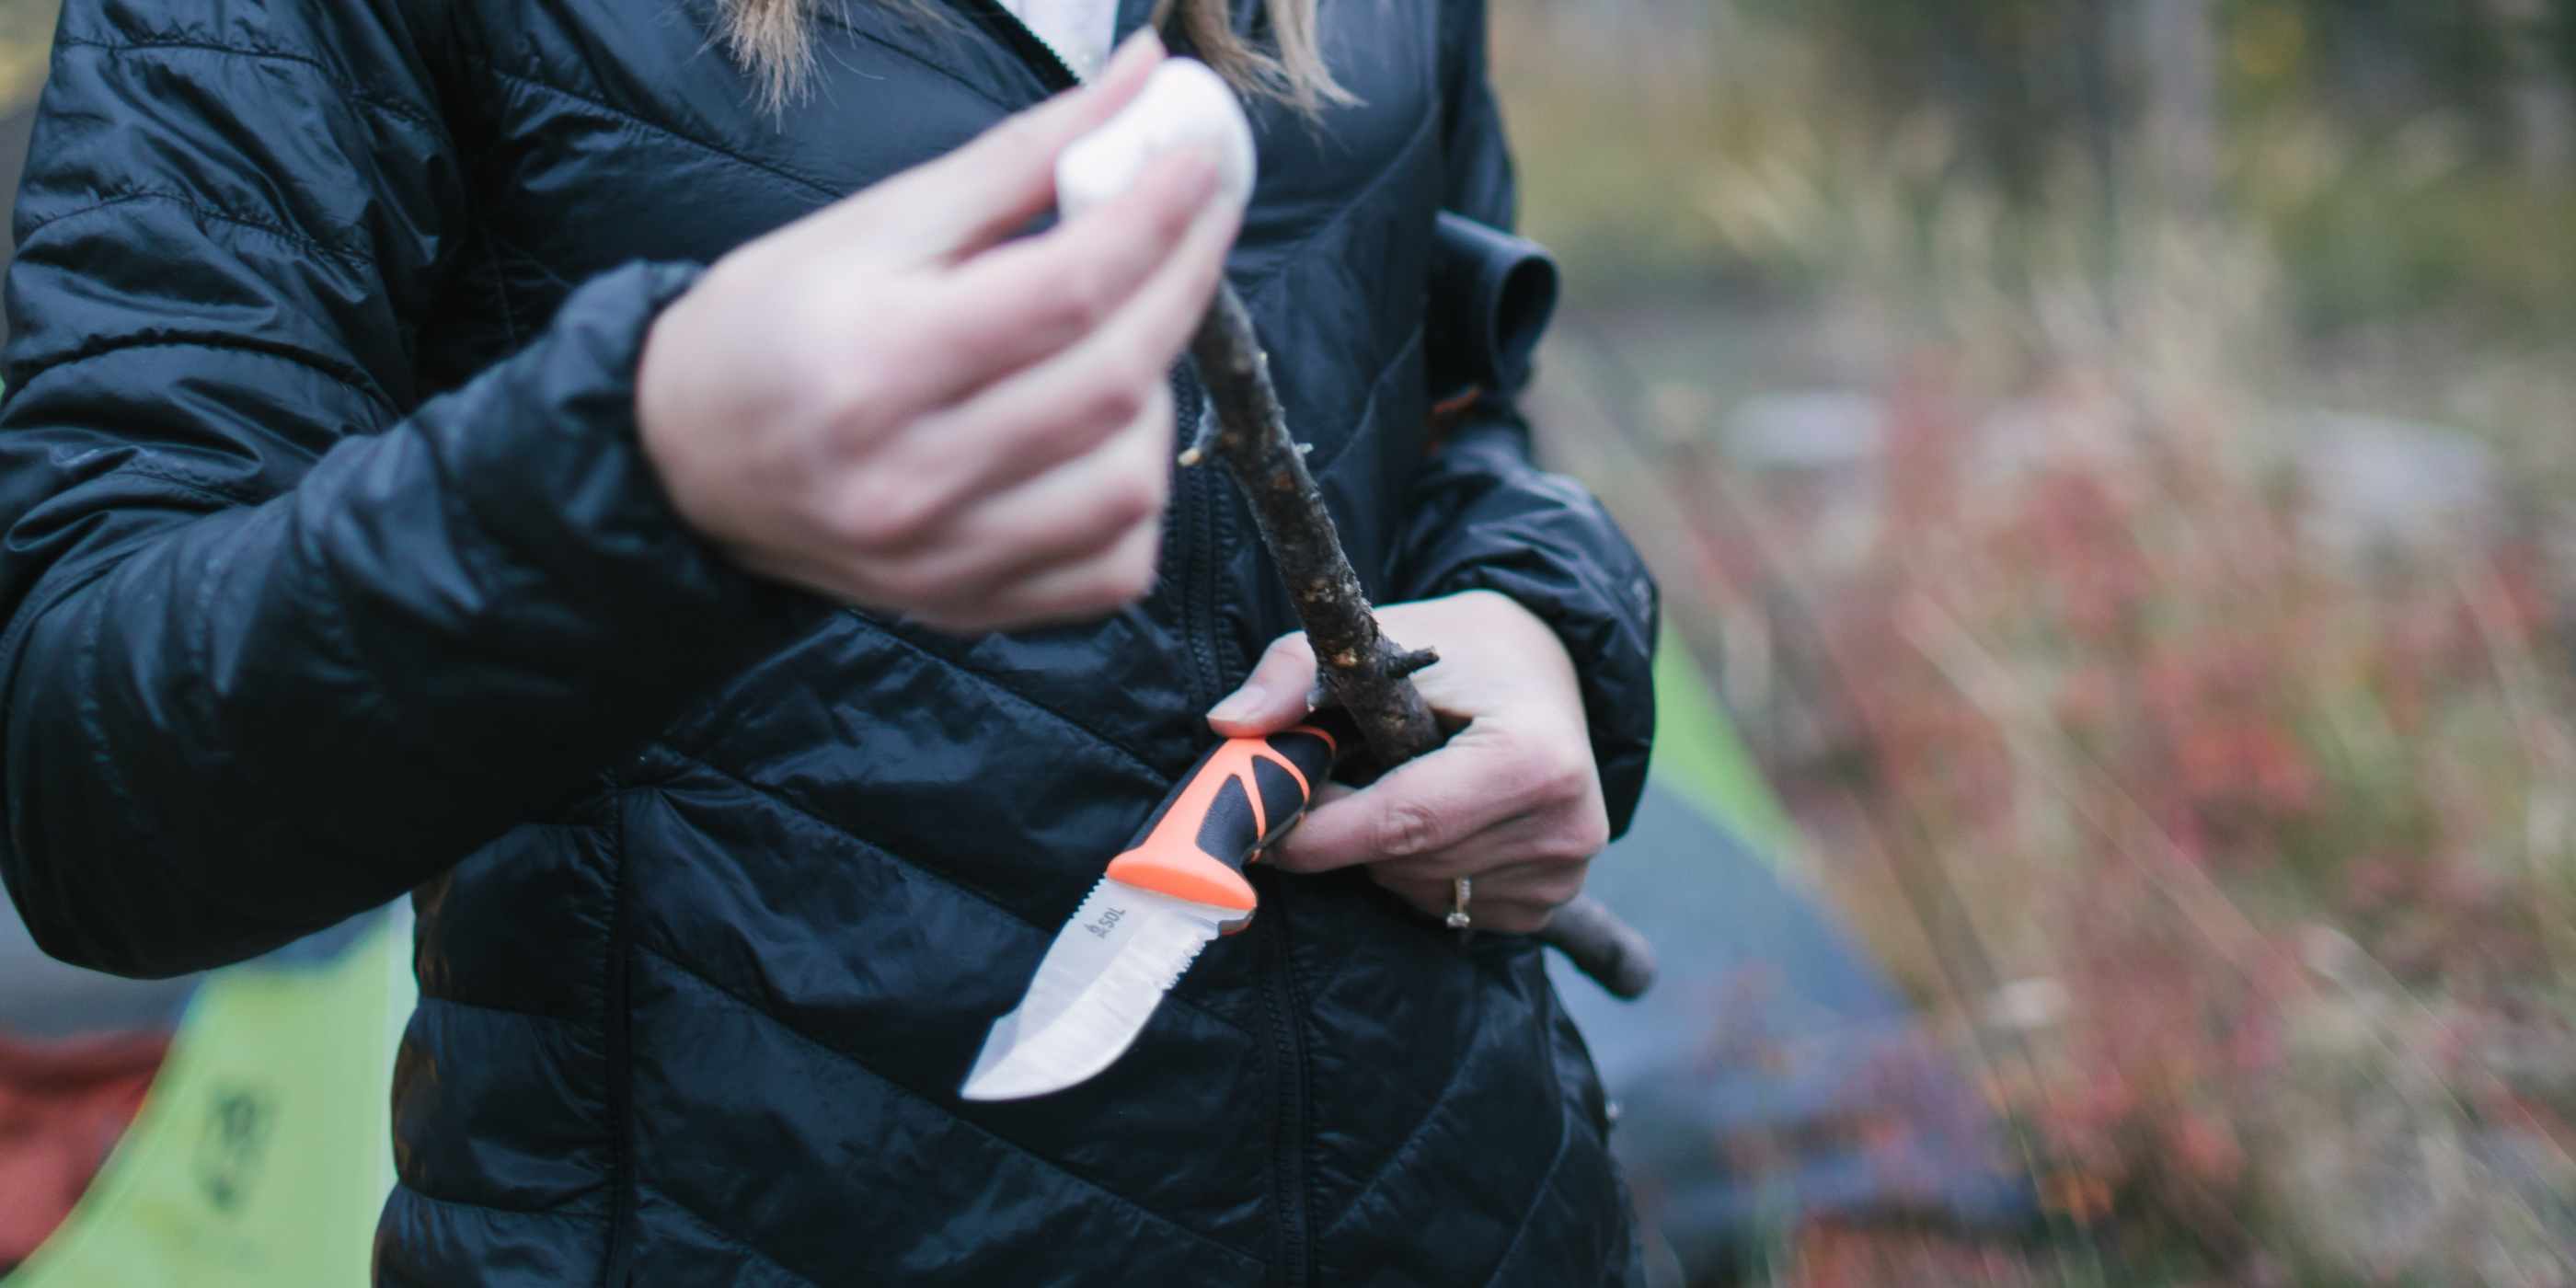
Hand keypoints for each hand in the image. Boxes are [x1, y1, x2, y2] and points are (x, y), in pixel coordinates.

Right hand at [637, 32, 1242, 631]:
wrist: (680, 458)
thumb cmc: (778, 324)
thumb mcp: (879, 222)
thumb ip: (1020, 157)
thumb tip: (1144, 76)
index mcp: (873, 363)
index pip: (1066, 289)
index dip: (1157, 216)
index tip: (1202, 159)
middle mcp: (910, 479)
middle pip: (1111, 382)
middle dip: (1183, 283)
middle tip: (1201, 219)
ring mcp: (944, 559)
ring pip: (1130, 486)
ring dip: (1158, 395)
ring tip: (1120, 338)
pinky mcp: (971, 607)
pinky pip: (1115, 568)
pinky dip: (1139, 496)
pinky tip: (1104, 437)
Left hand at [1206, 590, 1608, 932]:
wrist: (1552, 670)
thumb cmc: (1465, 652)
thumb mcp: (1385, 638)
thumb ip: (1296, 674)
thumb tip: (1229, 724)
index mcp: (1533, 758)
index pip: (1402, 821)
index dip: (1320, 829)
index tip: (1265, 817)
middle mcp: (1564, 825)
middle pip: (1404, 861)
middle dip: (1344, 834)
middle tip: (1328, 784)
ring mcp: (1562, 872)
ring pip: (1418, 891)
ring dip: (1381, 852)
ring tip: (1396, 784)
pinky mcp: (1549, 900)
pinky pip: (1446, 908)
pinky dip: (1417, 871)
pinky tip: (1436, 819)